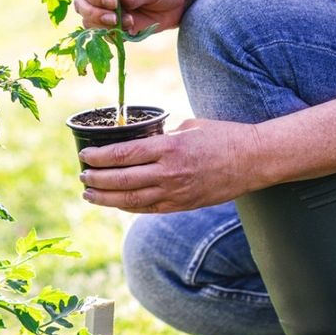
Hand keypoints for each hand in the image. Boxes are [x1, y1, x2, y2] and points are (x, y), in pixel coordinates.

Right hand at [73, 0, 196, 34]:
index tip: (112, 1)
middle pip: (81, 3)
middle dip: (93, 13)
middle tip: (114, 18)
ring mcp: (108, 10)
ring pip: (88, 21)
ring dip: (102, 26)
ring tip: (127, 23)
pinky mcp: (116, 26)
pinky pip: (104, 35)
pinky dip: (113, 36)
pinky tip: (130, 30)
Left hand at [78, 119, 263, 212]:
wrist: (254, 160)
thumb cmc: (222, 136)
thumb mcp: (188, 126)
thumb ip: (161, 134)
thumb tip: (137, 138)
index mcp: (169, 147)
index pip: (124, 154)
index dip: (99, 157)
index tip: (84, 156)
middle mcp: (169, 172)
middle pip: (121, 179)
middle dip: (96, 179)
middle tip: (82, 176)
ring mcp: (176, 192)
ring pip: (130, 199)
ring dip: (105, 197)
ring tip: (89, 193)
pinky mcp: (182, 205)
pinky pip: (147, 208)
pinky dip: (127, 206)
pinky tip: (114, 202)